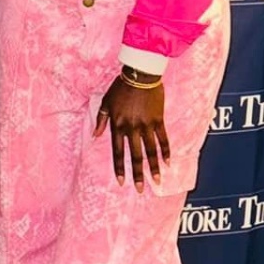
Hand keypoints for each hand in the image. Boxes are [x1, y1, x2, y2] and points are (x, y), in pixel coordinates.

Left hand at [93, 75, 168, 191]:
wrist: (140, 74)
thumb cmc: (120, 87)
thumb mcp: (105, 101)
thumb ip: (101, 119)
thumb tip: (95, 136)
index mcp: (118, 124)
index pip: (118, 151)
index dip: (119, 167)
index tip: (121, 182)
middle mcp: (132, 128)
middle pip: (135, 155)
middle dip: (137, 174)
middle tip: (139, 190)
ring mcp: (146, 125)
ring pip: (150, 150)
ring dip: (154, 167)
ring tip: (157, 181)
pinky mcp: (159, 119)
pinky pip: (163, 139)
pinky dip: (166, 151)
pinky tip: (168, 163)